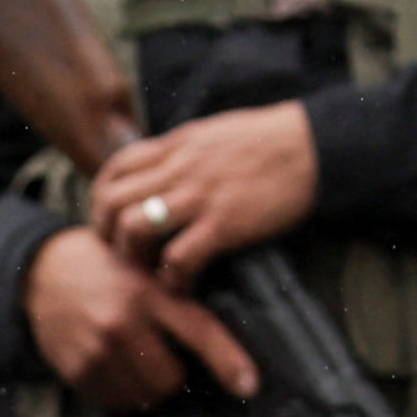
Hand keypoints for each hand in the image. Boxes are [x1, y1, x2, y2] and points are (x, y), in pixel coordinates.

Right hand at [22, 222, 258, 409]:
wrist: (43, 269)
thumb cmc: (108, 267)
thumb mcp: (145, 264)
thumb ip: (176, 292)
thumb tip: (224, 333)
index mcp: (150, 291)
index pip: (198, 331)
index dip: (228, 361)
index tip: (250, 385)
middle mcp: (123, 321)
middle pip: (171, 380)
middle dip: (174, 375)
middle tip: (162, 355)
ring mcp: (97, 349)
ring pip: (143, 397)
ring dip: (147, 387)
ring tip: (136, 360)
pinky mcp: (76, 368)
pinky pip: (115, 402)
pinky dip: (121, 392)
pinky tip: (113, 366)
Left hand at [89, 104, 320, 279]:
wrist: (315, 146)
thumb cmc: (271, 140)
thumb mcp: (215, 132)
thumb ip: (183, 151)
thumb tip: (161, 168)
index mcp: (177, 145)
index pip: (115, 168)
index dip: (101, 199)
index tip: (111, 221)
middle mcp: (180, 169)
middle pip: (113, 202)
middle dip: (107, 234)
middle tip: (122, 254)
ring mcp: (200, 197)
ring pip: (135, 228)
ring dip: (134, 257)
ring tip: (148, 271)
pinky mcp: (225, 224)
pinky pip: (179, 257)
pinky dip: (172, 278)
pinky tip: (182, 283)